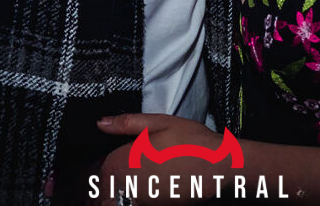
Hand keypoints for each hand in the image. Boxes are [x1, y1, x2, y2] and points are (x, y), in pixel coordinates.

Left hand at [95, 114, 231, 203]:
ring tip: (147, 175)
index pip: (100, 169)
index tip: (111, 159)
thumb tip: (101, 123)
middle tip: (133, 167)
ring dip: (126, 190)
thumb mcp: (159, 122)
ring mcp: (145, 200)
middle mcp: (132, 184)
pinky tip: (157, 183)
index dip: (103, 164)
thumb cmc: (191, 141)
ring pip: (123, 199)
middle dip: (113, 180)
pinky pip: (141, 203)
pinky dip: (142, 197)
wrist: (219, 165)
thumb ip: (127, 123)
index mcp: (126, 161)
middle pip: (108, 188)